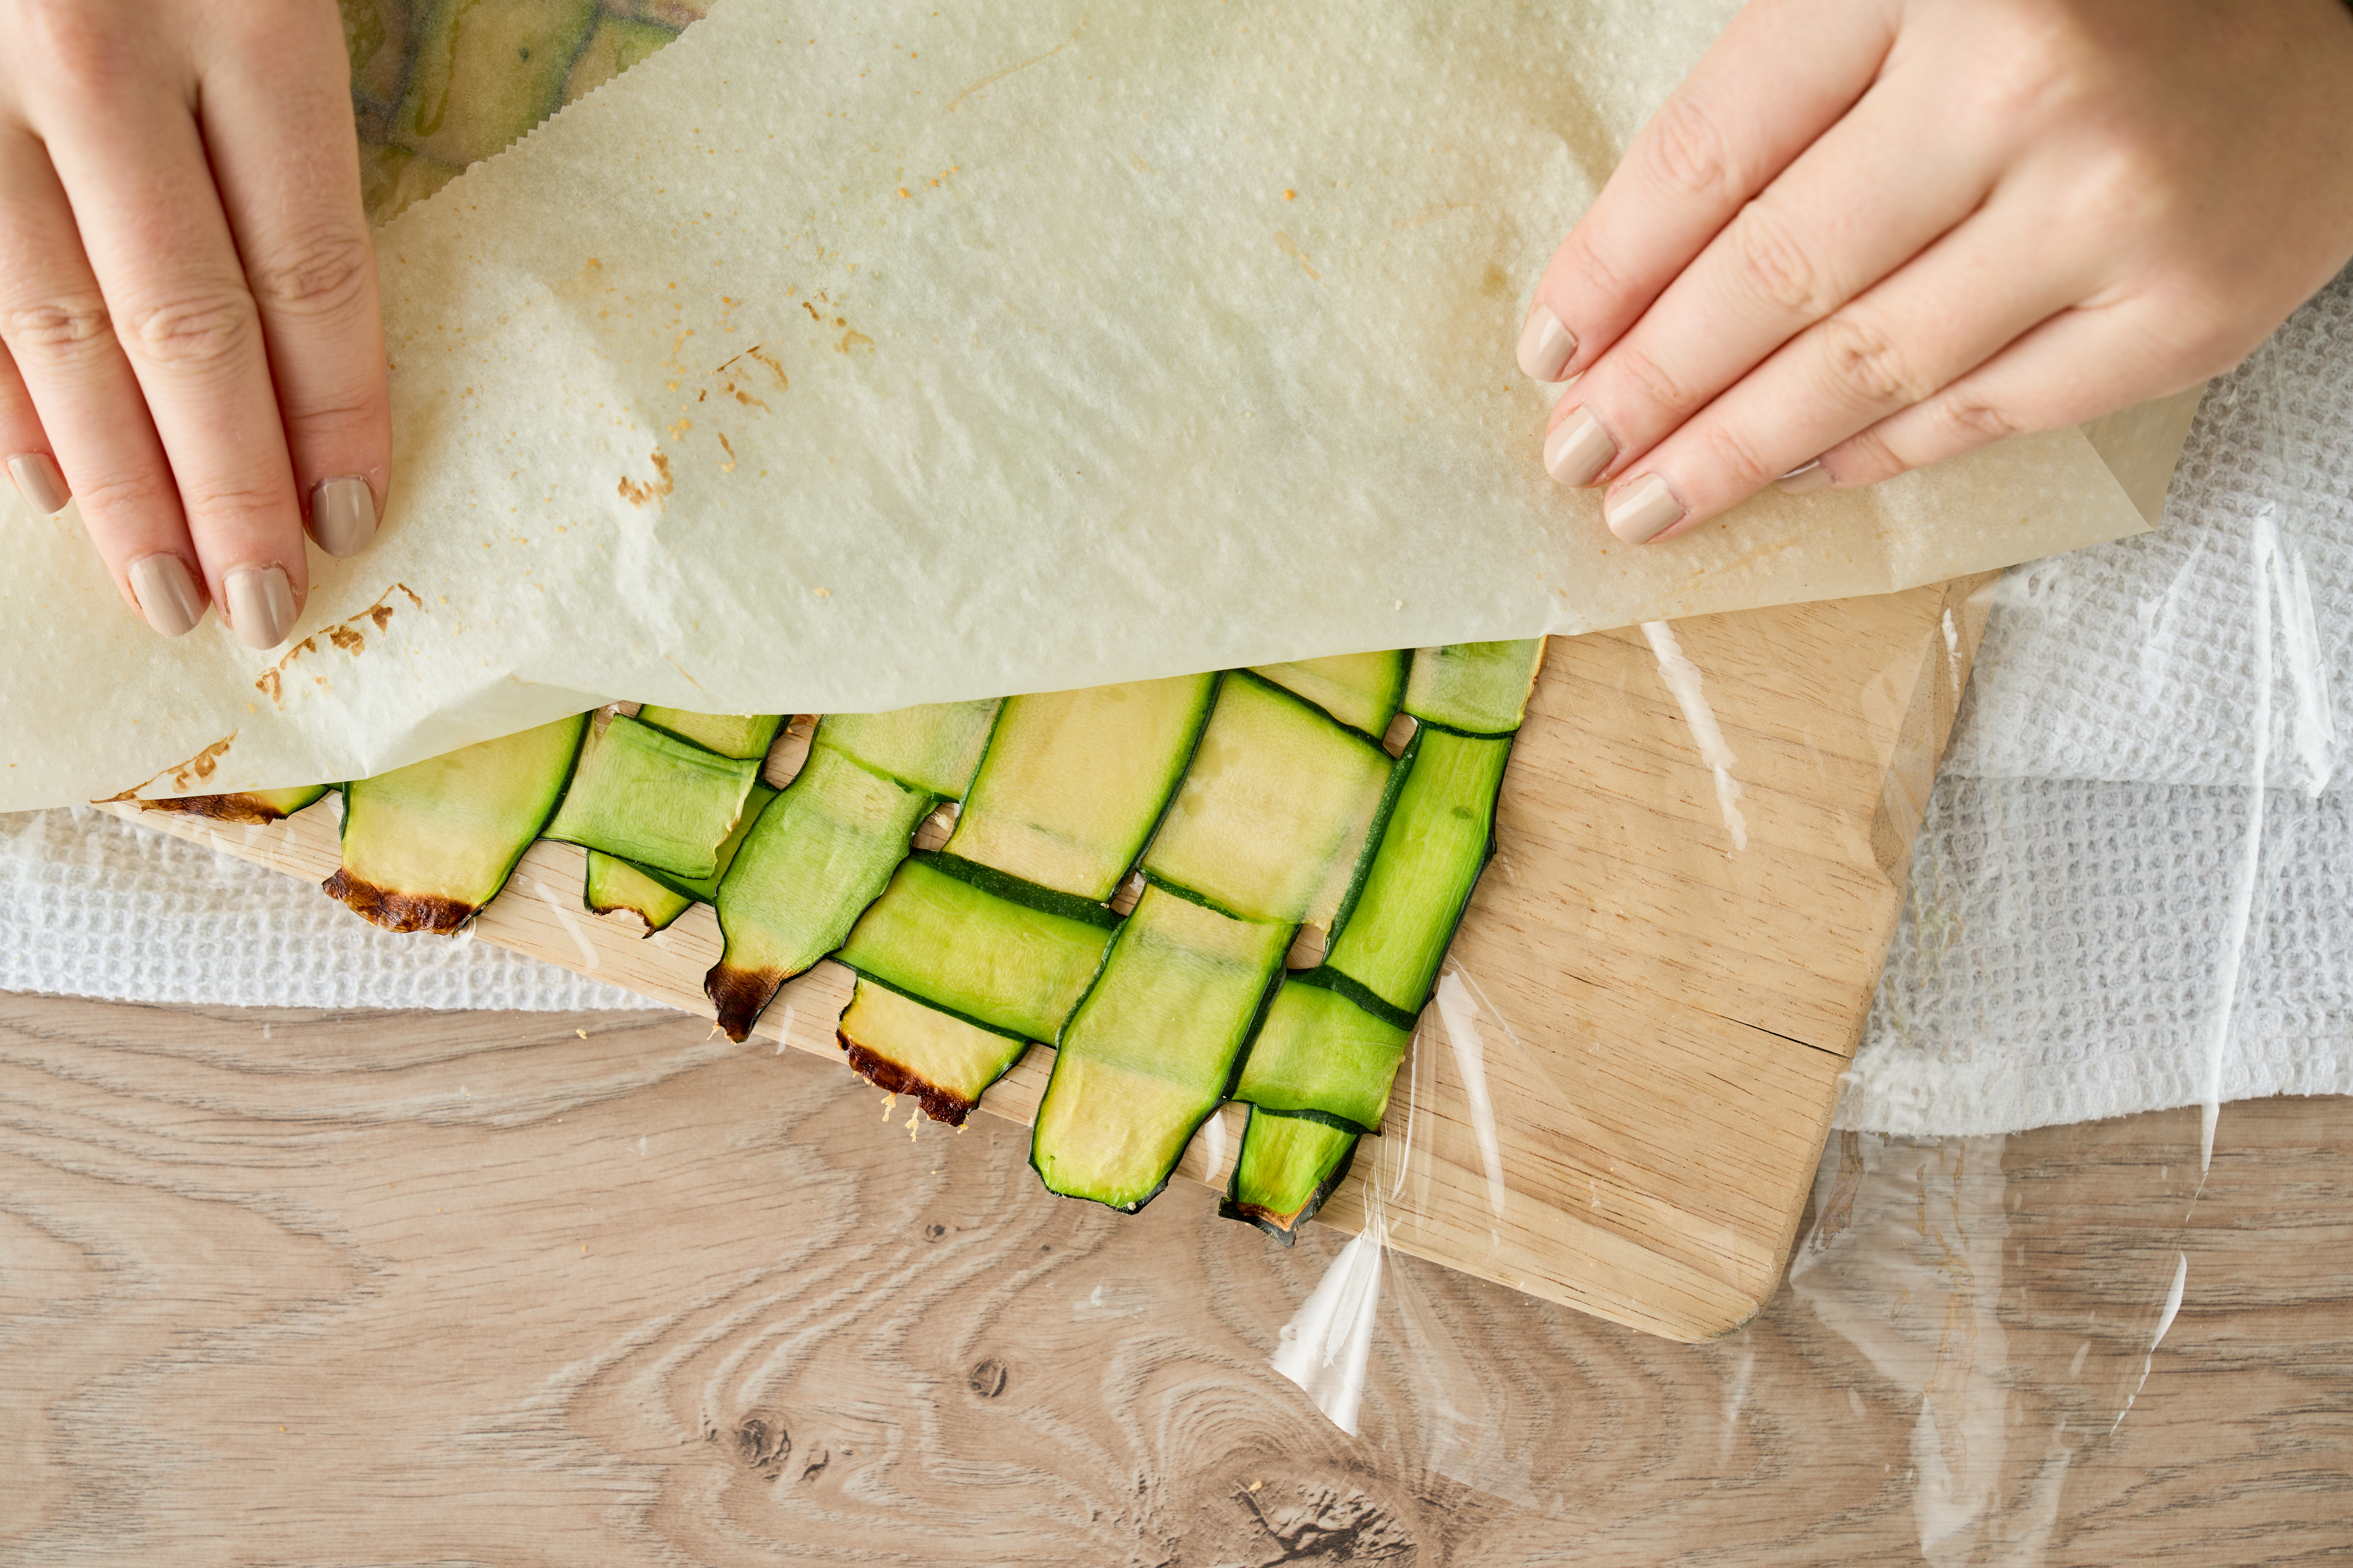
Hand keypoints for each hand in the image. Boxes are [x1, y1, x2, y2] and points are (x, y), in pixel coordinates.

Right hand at [0, 0, 385, 645]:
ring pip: (42, 321)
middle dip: (228, 481)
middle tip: (270, 608)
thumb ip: (299, 93)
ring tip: (170, 590)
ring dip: (112, 475)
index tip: (359, 513)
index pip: (310, 258)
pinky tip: (39, 488)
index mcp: (242, 6)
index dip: (338, 403)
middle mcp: (94, 55)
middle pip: (183, 319)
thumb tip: (358, 273)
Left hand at [1516, 0, 2352, 543]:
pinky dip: (1874, 453)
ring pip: (1867, 369)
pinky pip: (1983, 410)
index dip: (1612, 266)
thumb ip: (1796, 99)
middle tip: (1576, 451)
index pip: (1716, 150)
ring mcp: (2111, 214)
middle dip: (1654, 386)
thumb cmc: (2114, 1)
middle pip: (1776, 277)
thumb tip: (1646, 276)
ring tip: (1650, 496)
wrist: (2339, 22)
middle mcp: (2023, 91)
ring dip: (1736, 449)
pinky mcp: (2179, 313)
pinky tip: (1797, 471)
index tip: (1551, 347)